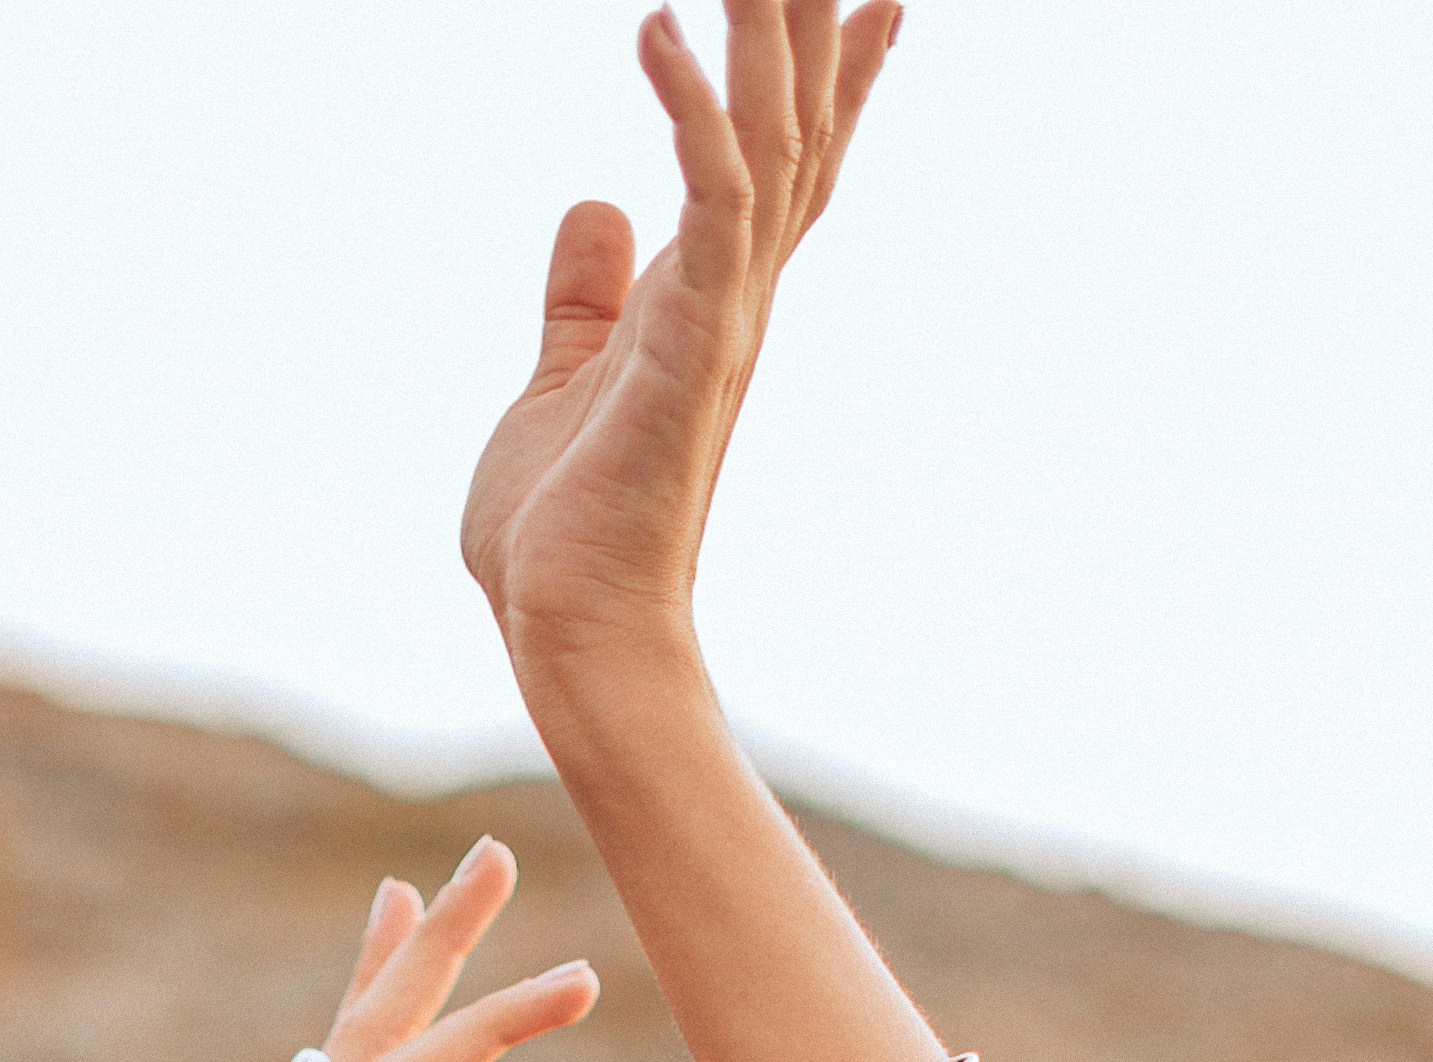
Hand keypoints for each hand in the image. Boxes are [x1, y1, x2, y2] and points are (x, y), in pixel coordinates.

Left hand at [461, 2, 901, 685]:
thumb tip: (596, 207)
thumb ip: (583, 295)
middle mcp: (735, 295)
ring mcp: (721, 312)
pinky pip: (707, 192)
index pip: (785, 166)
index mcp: (711, 301)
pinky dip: (686, 106)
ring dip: (766, 29)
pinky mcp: (690, 334)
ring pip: (769, 134)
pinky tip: (657, 29)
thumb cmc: (563, 532)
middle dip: (815, 24)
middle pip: (798, 124)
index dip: (828, 79)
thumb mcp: (561, 378)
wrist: (570, 628)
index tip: (871, 0)